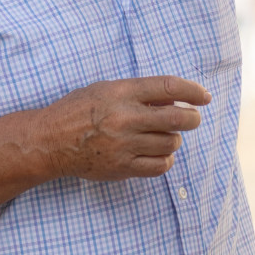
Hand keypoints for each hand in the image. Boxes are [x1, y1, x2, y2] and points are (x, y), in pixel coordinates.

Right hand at [40, 75, 209, 180]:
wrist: (50, 142)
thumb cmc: (78, 110)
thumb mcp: (106, 89)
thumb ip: (139, 93)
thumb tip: (173, 101)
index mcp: (122, 92)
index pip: (168, 87)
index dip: (192, 91)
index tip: (204, 97)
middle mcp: (125, 118)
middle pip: (177, 119)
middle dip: (192, 118)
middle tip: (193, 119)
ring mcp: (123, 145)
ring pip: (170, 144)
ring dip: (174, 140)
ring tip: (164, 136)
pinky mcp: (121, 167)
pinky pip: (158, 167)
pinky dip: (165, 160)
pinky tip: (159, 154)